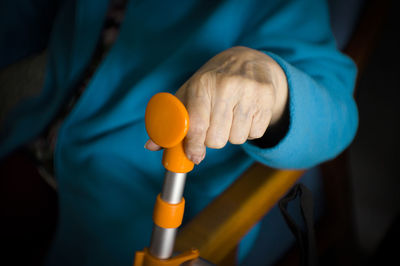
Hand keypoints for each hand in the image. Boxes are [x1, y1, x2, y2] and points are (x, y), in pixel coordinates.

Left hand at [145, 46, 287, 164]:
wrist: (249, 61)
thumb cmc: (214, 81)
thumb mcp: (190, 92)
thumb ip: (171, 120)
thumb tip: (151, 146)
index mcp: (203, 84)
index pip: (197, 124)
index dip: (193, 145)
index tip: (194, 156)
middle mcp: (227, 86)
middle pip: (216, 139)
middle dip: (212, 139)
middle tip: (214, 125)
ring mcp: (249, 92)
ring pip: (237, 139)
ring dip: (231, 134)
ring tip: (231, 116)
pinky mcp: (267, 99)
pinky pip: (255, 134)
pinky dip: (249, 130)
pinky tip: (245, 113)